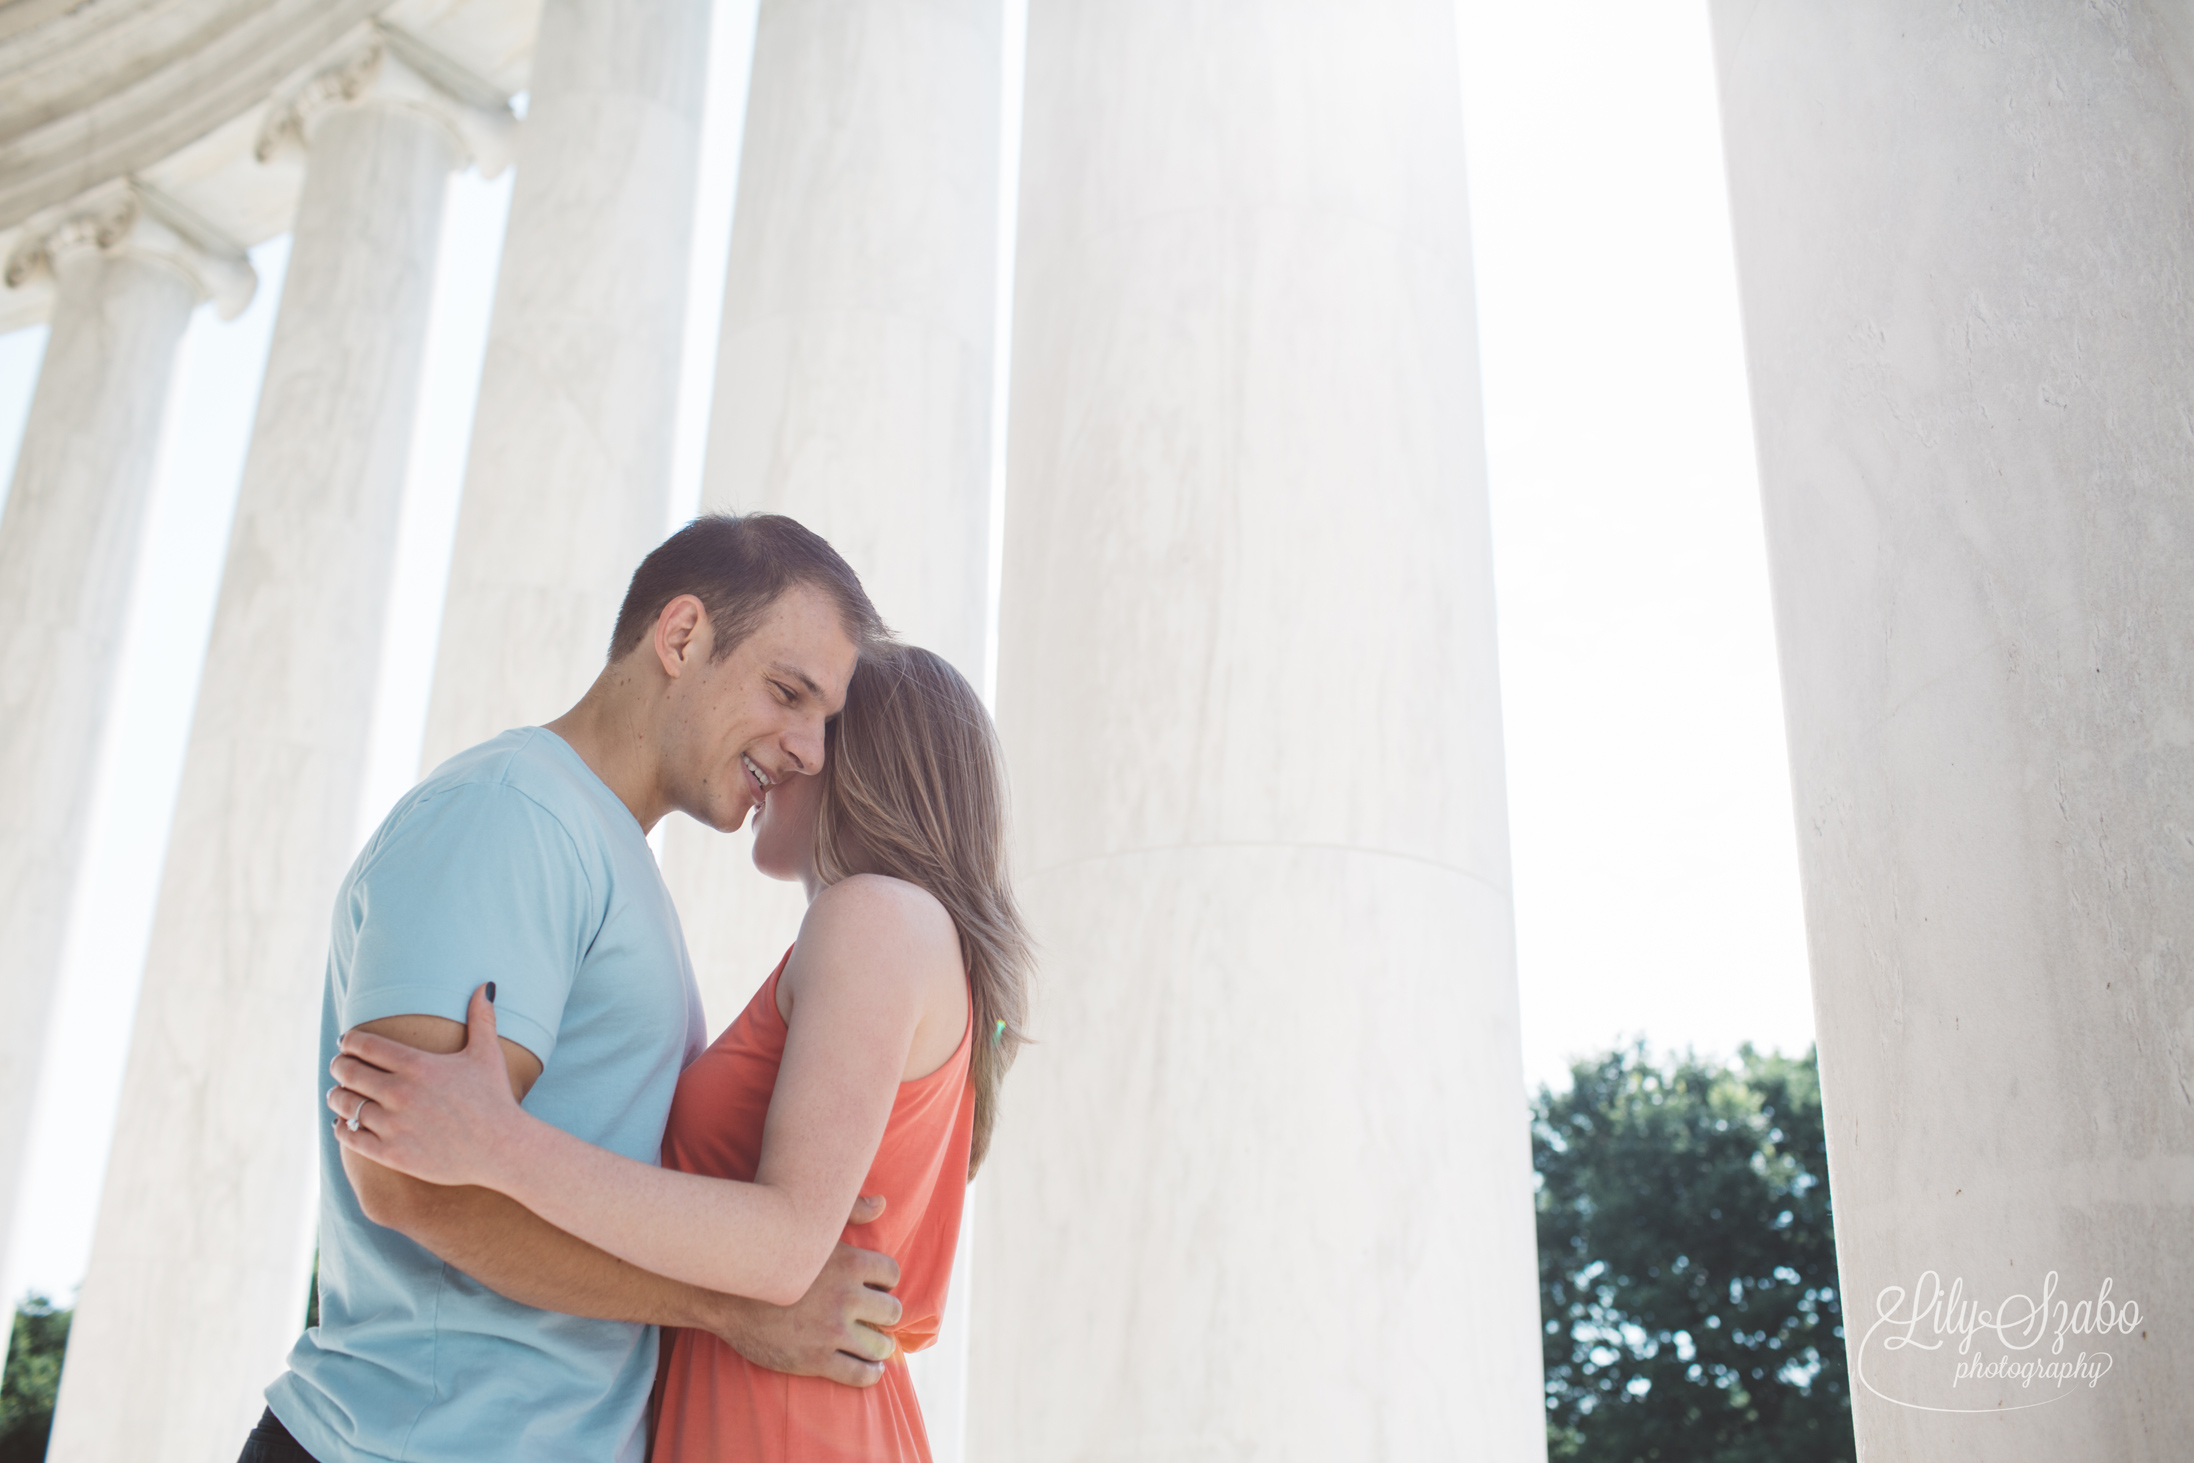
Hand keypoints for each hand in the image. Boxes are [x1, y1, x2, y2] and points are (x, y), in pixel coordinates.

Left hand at [330, 984, 522, 1189]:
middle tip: (340, 1066)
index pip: (364, 1045)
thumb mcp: (487, 1055)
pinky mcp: (391, 1153)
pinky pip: (349, 1136)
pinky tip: (346, 1122)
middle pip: (347, 1072)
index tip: (347, 1043)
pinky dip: (342, 1127)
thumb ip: (482, 1018)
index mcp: (418, 1065)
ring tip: (339, 1094)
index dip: (349, 1041)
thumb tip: (486, 986)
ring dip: (337, 1096)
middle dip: (339, 1066)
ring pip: (344, 1104)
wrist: (502, 1149)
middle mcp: (401, 1093)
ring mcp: (394, 1125)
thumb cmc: (495, 1099)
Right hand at [708, 1195, 901, 1386]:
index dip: (884, 1282)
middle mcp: (846, 1297)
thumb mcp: (812, 1227)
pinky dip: (870, 1372)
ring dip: (881, 1346)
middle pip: (891, 1311)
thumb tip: (882, 1203)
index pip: (891, 1275)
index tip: (874, 1289)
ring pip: (880, 1345)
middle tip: (874, 1319)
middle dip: (884, 1315)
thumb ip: (851, 1212)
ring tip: (874, 1345)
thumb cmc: (769, 1254)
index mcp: (849, 1263)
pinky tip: (868, 1366)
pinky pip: (860, 1373)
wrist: (724, 1292)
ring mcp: (832, 1330)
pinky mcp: (816, 1359)